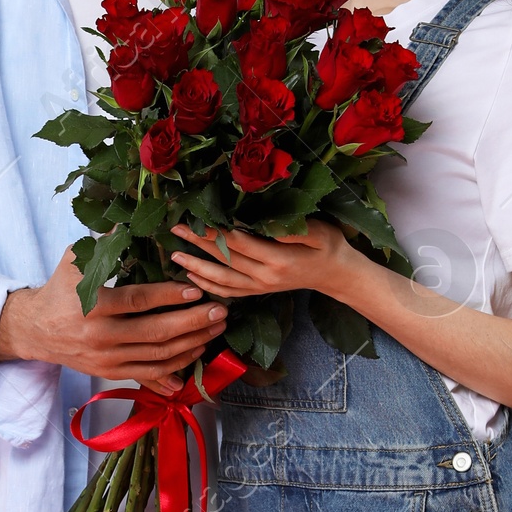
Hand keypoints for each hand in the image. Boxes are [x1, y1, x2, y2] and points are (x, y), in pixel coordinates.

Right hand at [0, 248, 226, 395]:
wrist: (35, 330)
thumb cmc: (60, 289)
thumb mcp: (76, 259)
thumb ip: (107, 242)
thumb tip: (135, 214)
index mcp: (92, 305)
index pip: (139, 301)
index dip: (171, 296)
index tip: (197, 289)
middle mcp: (100, 336)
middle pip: (156, 332)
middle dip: (193, 322)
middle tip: (221, 310)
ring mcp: (107, 359)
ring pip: (158, 356)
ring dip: (192, 343)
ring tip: (215, 329)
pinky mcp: (110, 373)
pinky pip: (149, 374)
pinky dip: (175, 367)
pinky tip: (196, 353)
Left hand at [168, 218, 358, 300]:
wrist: (336, 275)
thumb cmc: (330, 246)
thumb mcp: (320, 232)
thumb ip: (294, 229)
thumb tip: (267, 224)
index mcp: (278, 259)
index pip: (239, 243)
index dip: (216, 232)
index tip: (195, 219)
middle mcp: (265, 276)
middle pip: (225, 259)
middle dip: (198, 243)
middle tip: (175, 229)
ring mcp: (260, 287)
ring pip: (221, 279)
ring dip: (196, 267)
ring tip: (174, 256)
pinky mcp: (258, 291)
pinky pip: (228, 292)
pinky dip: (208, 285)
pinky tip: (192, 277)